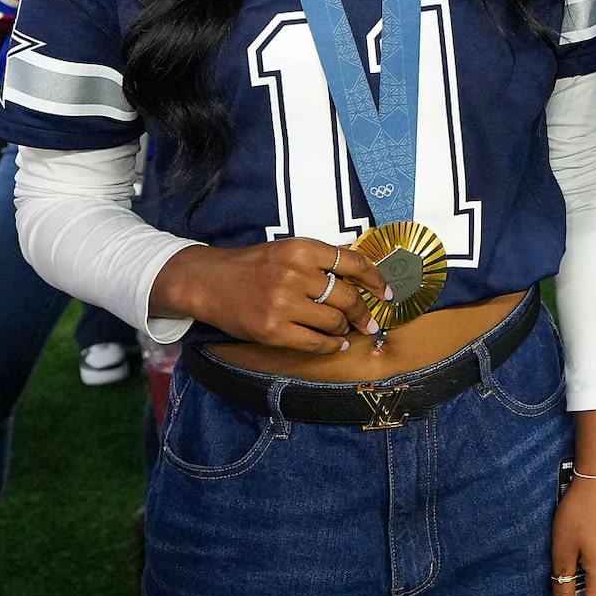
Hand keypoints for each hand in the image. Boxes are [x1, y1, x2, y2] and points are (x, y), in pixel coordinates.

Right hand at [150, 238, 387, 351]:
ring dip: (346, 330)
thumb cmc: (251, 266)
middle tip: (370, 322)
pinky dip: (332, 346)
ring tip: (348, 332)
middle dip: (363, 313)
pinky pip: (316, 342)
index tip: (386, 294)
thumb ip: (319, 259)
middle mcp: (294, 274)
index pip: (352, 262)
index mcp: (301, 249)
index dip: (375, 280)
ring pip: (334, 322)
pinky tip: (337, 345)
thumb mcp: (285, 250)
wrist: (208, 282)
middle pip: (346, 297)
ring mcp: (283, 303)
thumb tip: (358, 269)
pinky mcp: (273, 330)